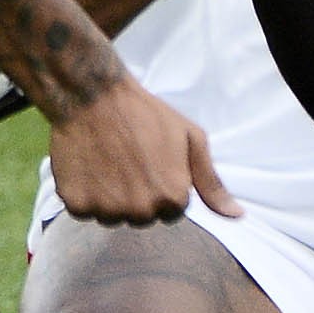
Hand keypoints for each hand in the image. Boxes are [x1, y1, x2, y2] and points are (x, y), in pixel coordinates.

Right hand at [46, 77, 242, 224]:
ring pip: (112, 217)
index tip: (152, 161)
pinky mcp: (75, 203)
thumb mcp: (190, 139)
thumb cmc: (147, 113)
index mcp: (172, 197)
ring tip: (108, 161)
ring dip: (110, 197)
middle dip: (138, 194)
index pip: (171, 211)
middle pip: (142, 217)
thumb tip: (238, 216)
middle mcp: (140, 211)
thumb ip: (211, 182)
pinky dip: (84, 193)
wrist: (94, 95)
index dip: (162, 185)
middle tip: (129, 160)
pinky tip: (88, 166)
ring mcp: (106, 209)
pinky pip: (83, 211)